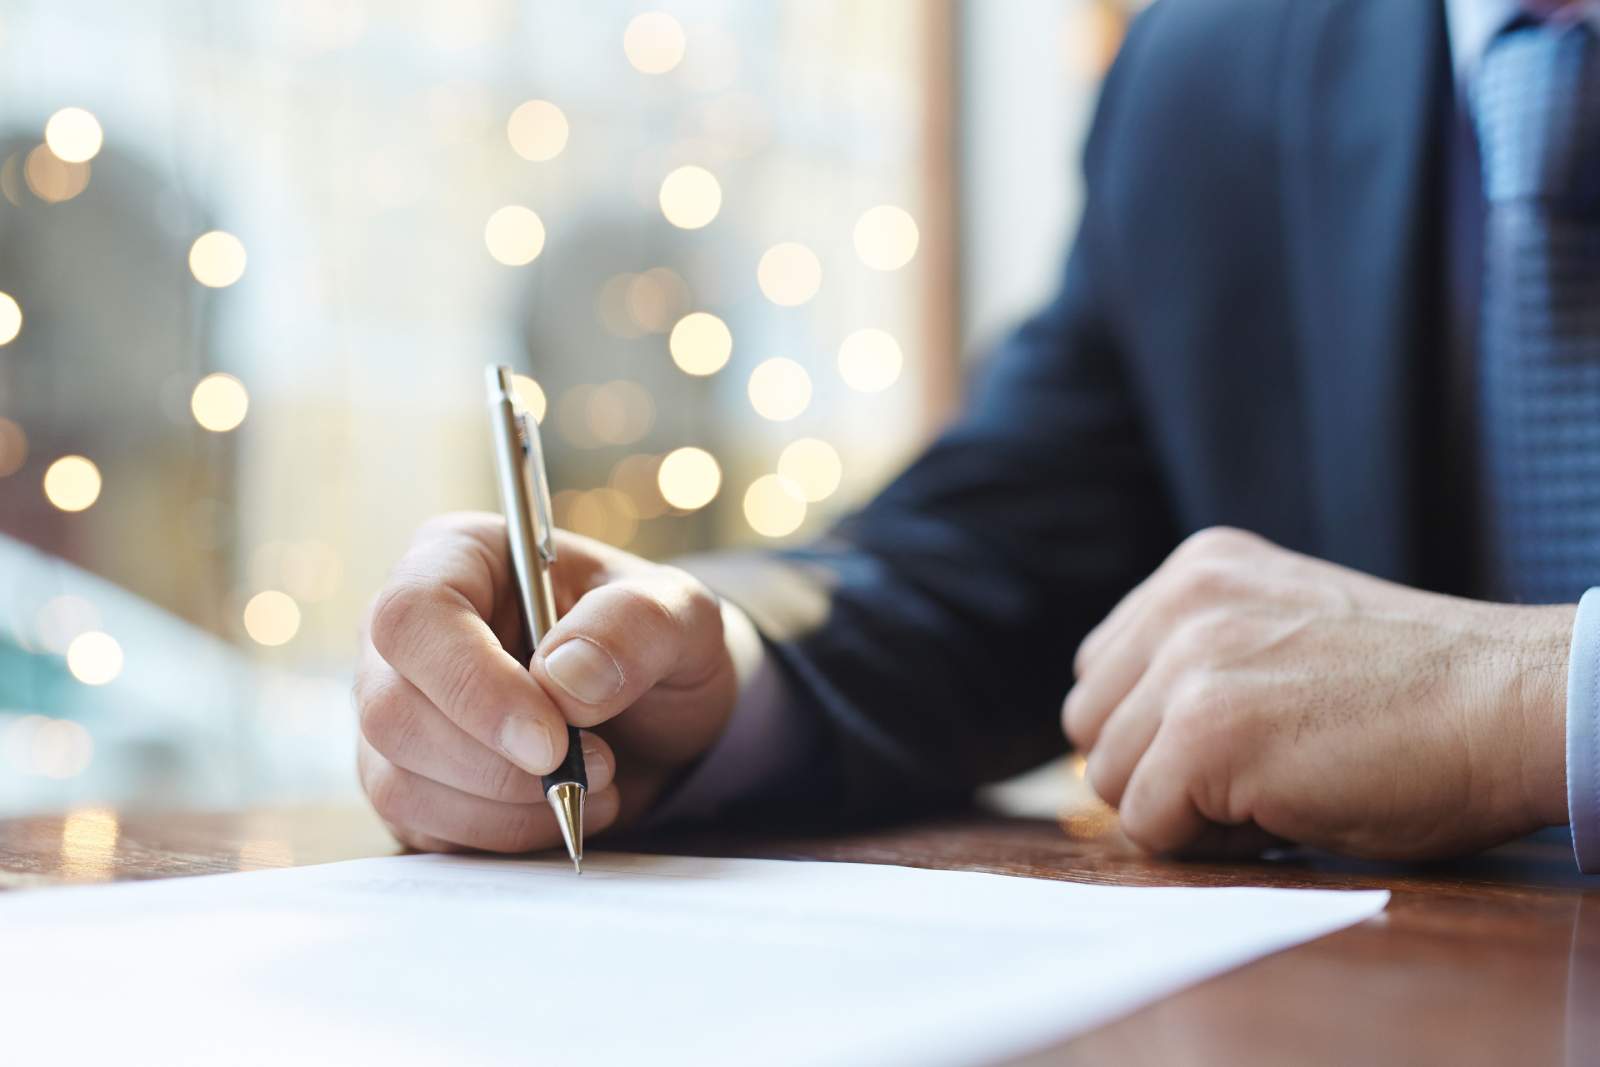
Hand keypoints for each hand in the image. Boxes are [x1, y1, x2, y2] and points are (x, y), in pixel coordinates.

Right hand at [355, 513, 739, 852]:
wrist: (661, 715)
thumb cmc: (656, 645)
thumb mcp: (683, 616)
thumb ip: (636, 626)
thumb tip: (564, 675)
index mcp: (459, 557)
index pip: (414, 616)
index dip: (472, 685)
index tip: (551, 741)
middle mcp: (408, 632)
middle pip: (392, 709)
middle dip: (497, 762)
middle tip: (599, 766)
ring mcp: (395, 708)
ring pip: (397, 778)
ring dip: (505, 805)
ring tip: (595, 786)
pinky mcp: (404, 778)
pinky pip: (419, 824)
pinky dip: (498, 834)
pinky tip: (558, 810)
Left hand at [1063, 527, 1573, 859]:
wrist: (1513, 705)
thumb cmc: (1415, 693)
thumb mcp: (1278, 637)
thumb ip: (1194, 660)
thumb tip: (1109, 752)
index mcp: (1196, 571)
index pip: (1101, 672)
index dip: (1154, 729)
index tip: (1238, 741)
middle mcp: (1181, 603)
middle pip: (1090, 726)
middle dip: (1154, 771)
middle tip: (1251, 776)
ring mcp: (1191, 665)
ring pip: (1110, 781)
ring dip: (1182, 810)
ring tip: (1273, 790)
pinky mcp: (1207, 734)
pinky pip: (1150, 827)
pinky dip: (1209, 846)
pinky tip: (1284, 814)